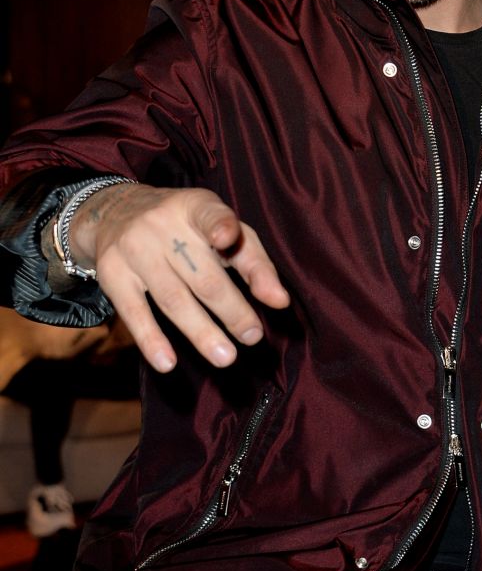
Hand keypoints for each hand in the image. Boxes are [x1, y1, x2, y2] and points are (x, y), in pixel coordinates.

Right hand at [65, 184, 290, 371]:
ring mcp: (135, 249)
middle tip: (253, 336)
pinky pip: (134, 312)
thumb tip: (280, 301)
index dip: (219, 227)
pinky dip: (151, 339)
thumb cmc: (186, 228)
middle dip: (231, 309)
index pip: (210, 215)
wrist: (115, 211)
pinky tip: (168, 363)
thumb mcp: (220, 229)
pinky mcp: (113, 275)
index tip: (226, 240)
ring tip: (226, 357)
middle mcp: (162, 225)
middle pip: (202, 275)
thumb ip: (254, 262)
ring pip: (173, 298)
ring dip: (201, 332)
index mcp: (196, 207)